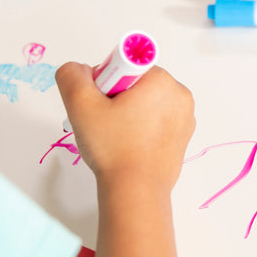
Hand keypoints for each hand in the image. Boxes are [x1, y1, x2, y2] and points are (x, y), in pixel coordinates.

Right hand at [56, 62, 194, 191]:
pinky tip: (128, 146)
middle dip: (115, 98)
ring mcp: (184, 118)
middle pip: (135, 83)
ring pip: (145, 103)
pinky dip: (140, 129)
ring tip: (116, 137)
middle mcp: (179, 95)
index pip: (125, 65)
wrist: (135, 192)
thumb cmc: (113, 148)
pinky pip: (155, 122)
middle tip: (105, 124)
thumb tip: (78, 69)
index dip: (106, 82)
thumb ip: (72, 76)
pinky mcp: (182, 138)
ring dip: (126, 114)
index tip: (102, 105)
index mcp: (162, 80)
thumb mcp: (80, 105)